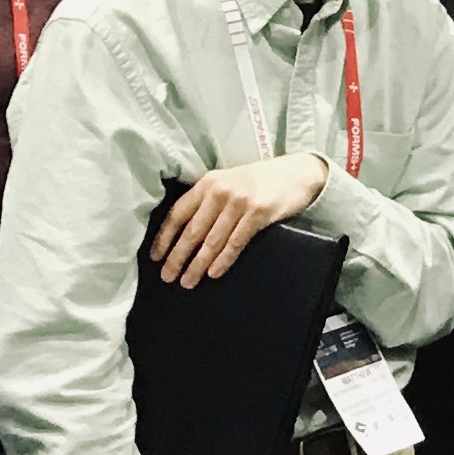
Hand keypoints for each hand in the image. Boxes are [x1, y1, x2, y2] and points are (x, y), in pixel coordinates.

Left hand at [149, 155, 325, 287]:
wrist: (296, 173)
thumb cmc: (259, 181)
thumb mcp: (228, 182)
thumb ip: (208, 200)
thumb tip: (185, 232)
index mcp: (207, 183)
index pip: (178, 213)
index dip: (165, 237)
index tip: (156, 257)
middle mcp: (219, 191)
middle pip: (192, 231)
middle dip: (177, 257)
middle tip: (168, 276)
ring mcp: (239, 202)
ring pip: (212, 240)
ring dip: (197, 264)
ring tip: (188, 281)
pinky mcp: (259, 213)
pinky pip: (236, 242)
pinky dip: (223, 260)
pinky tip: (213, 273)